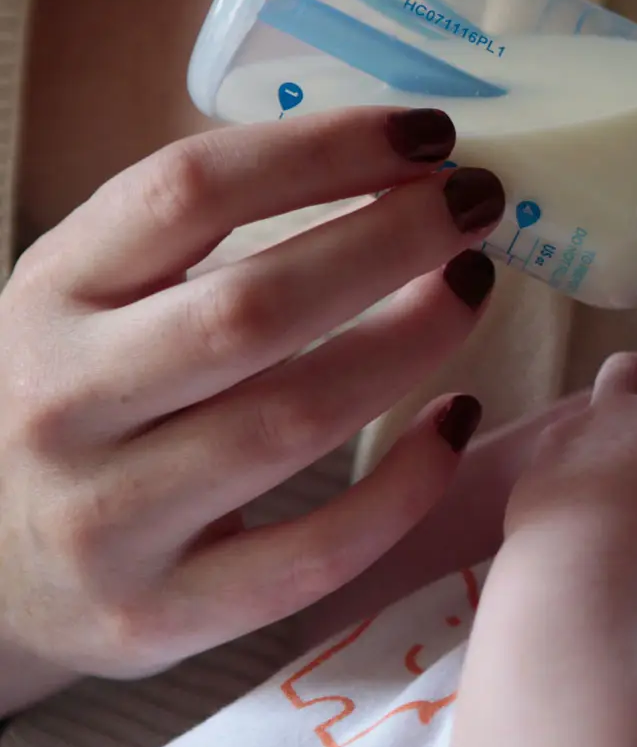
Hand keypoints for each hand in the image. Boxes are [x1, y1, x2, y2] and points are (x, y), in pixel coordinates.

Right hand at [0, 107, 504, 690]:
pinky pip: (318, 549)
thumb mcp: (90, 302)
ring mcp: (112, 519)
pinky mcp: (167, 613)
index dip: (324, 151)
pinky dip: (407, 483)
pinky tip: (454, 419)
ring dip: (412, 343)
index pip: (189, 192)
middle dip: (390, 244)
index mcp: (50, 296)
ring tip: (471, 290)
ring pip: (294, 420)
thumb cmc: (80, 404)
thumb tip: (385, 158)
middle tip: (477, 207)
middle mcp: (66, 403)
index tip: (428, 133)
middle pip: (255, 307)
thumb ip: (194, 236)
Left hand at [506, 356, 636, 562]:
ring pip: (591, 401)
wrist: (576, 551)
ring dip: (607, 416)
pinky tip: (580, 487)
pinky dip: (574, 450)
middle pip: (630, 365)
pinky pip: (559, 438)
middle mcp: (617, 407)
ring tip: (618, 458)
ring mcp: (573, 428)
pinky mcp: (539, 455)